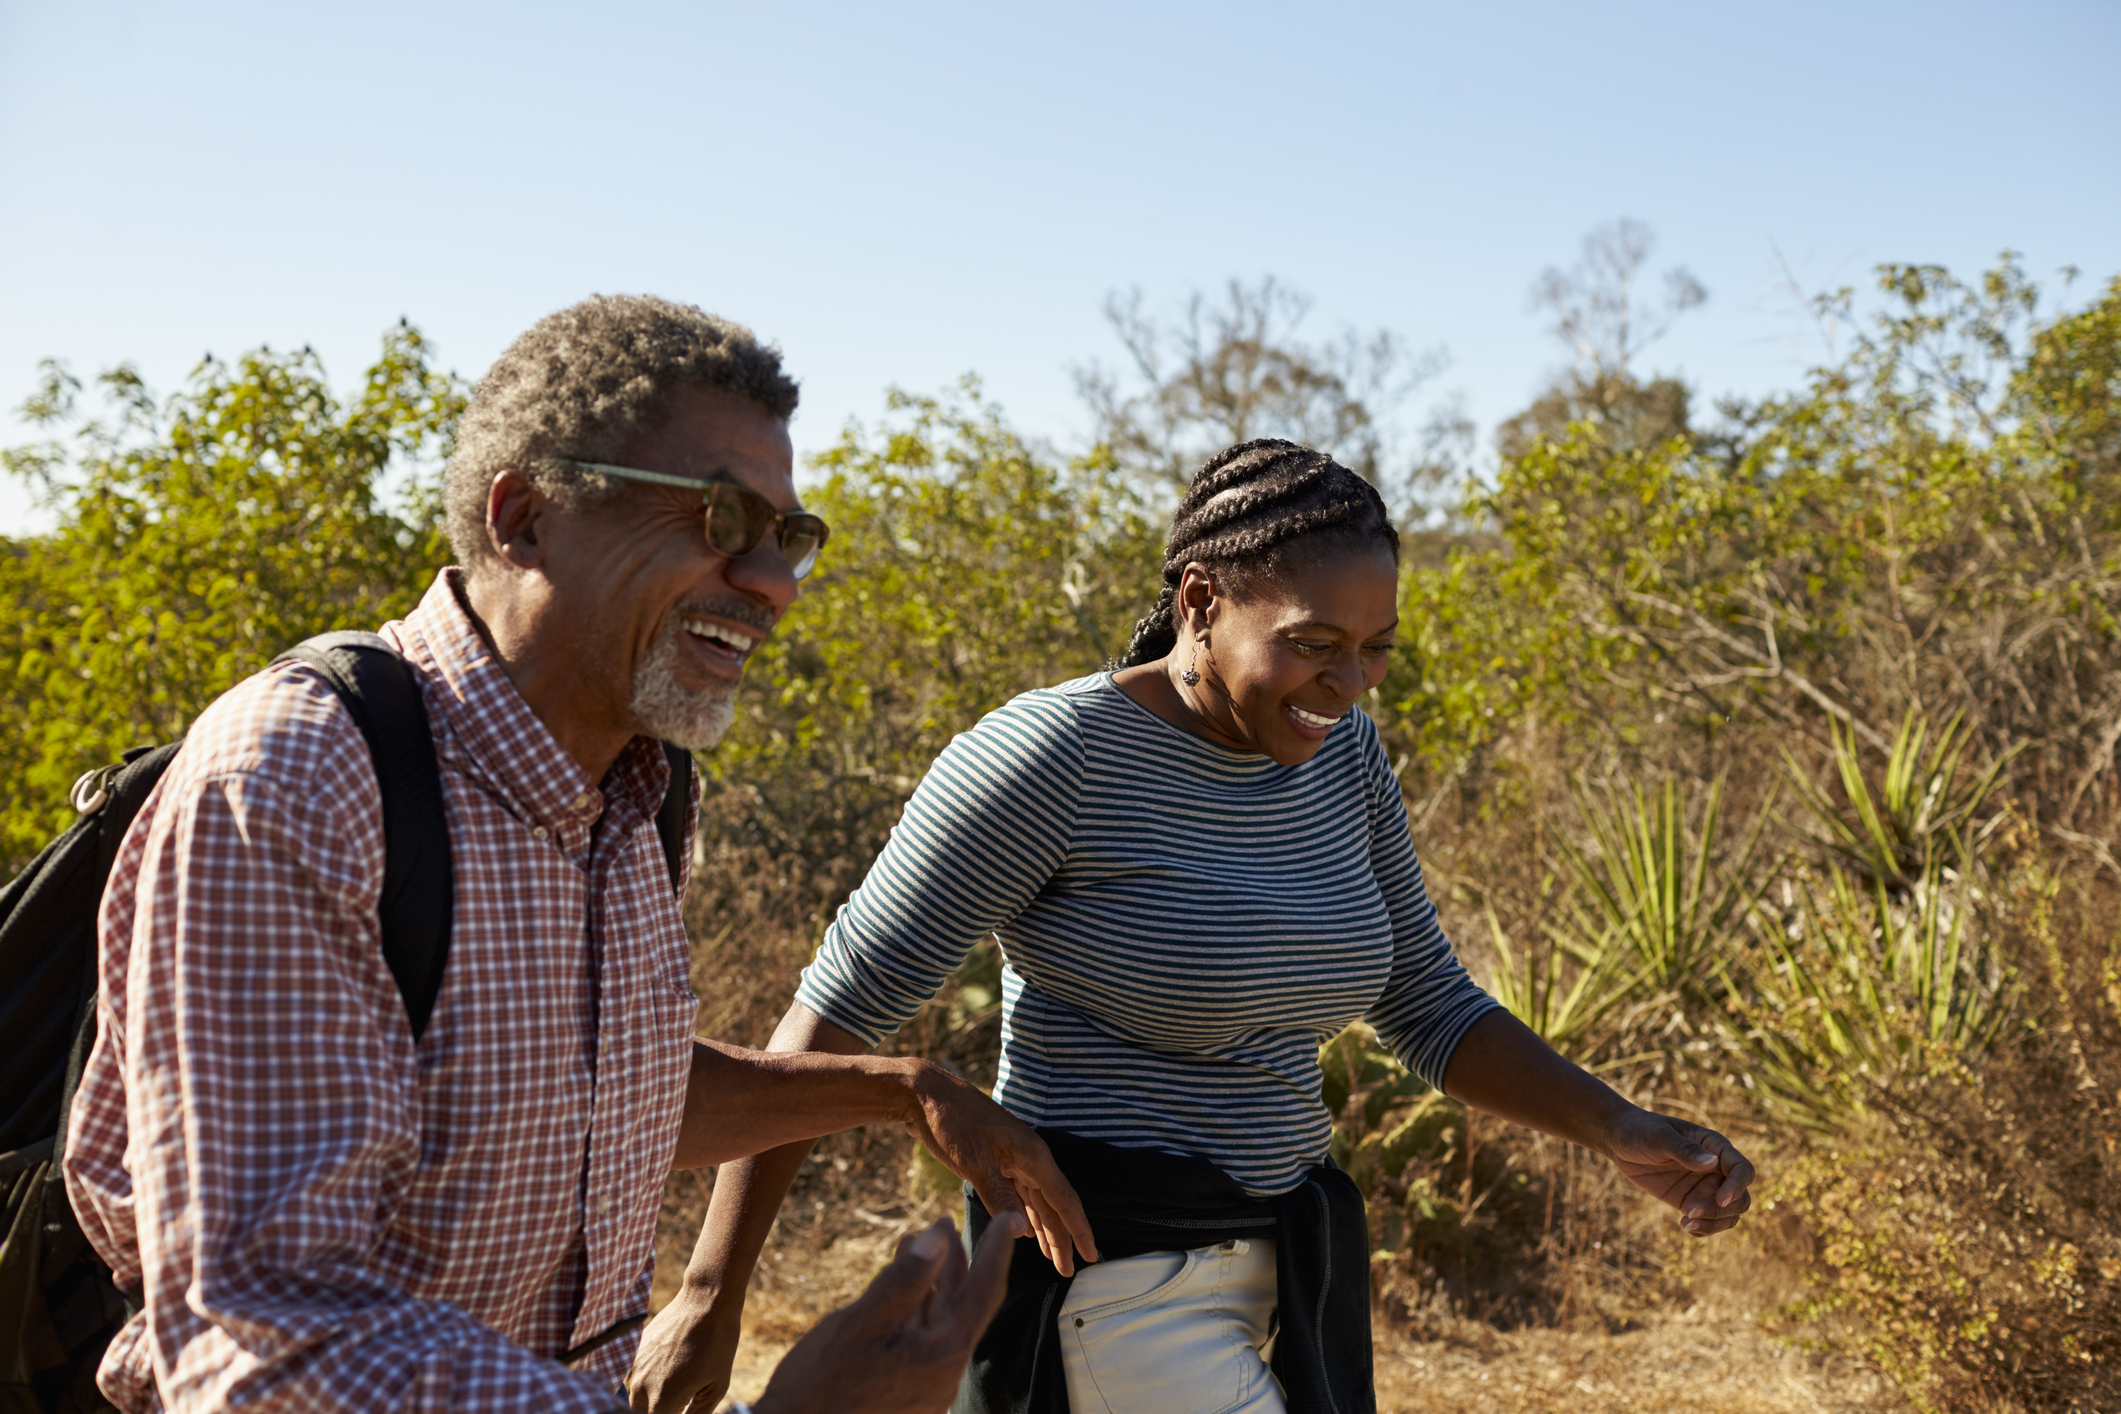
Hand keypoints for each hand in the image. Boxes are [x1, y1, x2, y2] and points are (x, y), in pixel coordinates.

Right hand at [627, 1283, 743, 1412]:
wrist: (705, 1302)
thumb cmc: (717, 1344)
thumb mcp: (716, 1387)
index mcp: (663, 1402)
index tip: (684, 1404)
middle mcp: (640, 1388)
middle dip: (664, 1409)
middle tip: (684, 1393)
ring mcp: (632, 1369)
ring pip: (636, 1399)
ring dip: (652, 1398)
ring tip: (678, 1377)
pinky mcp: (631, 1353)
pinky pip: (632, 1378)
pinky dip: (646, 1380)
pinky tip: (666, 1366)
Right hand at [752, 1212, 1022, 1413]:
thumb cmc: (821, 1386)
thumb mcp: (862, 1323)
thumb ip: (905, 1279)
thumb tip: (938, 1237)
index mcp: (943, 1354)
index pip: (984, 1290)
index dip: (997, 1249)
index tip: (1009, 1218)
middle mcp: (944, 1374)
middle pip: (963, 1304)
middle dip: (957, 1259)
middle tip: (945, 1220)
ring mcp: (928, 1386)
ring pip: (940, 1322)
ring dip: (932, 1281)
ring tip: (917, 1242)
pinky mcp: (909, 1393)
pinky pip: (922, 1339)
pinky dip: (915, 1307)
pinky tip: (898, 1286)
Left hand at [903, 1063, 1099, 1274]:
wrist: (925, 1094)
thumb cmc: (951, 1123)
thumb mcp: (974, 1162)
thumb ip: (999, 1197)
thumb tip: (1023, 1234)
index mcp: (1032, 1156)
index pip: (1064, 1200)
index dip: (1078, 1230)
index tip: (1091, 1255)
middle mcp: (1028, 1158)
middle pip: (1052, 1206)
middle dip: (1061, 1239)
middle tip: (1069, 1271)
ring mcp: (1011, 1160)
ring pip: (1035, 1202)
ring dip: (1044, 1231)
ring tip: (1053, 1260)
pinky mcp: (994, 1162)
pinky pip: (1018, 1195)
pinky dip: (1024, 1216)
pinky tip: (1027, 1233)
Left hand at [1601, 1107, 1754, 1236]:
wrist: (1619, 1140)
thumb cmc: (1641, 1130)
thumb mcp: (1660, 1136)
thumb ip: (1684, 1150)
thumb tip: (1712, 1163)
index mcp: (1715, 1147)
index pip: (1742, 1170)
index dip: (1737, 1187)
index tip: (1720, 1200)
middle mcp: (1716, 1169)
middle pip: (1740, 1198)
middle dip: (1721, 1211)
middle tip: (1690, 1211)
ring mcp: (1704, 1187)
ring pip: (1727, 1215)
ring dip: (1713, 1224)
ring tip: (1686, 1223)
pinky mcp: (1690, 1201)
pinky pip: (1707, 1221)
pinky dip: (1702, 1229)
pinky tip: (1684, 1226)